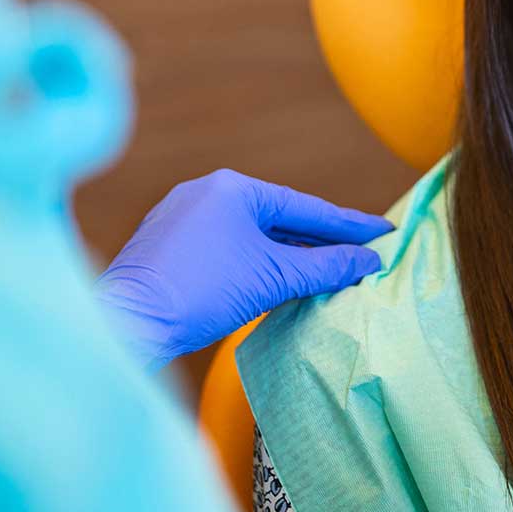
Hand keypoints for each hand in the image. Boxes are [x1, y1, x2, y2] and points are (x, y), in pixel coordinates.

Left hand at [95, 169, 391, 368]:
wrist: (127, 323)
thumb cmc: (201, 293)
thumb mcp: (274, 278)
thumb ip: (326, 266)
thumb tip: (368, 261)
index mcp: (233, 188)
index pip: (306, 207)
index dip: (350, 224)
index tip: (385, 231)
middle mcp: (206, 192)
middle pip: (280, 219)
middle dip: (320, 240)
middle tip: (362, 252)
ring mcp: (182, 217)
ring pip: (251, 234)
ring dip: (289, 253)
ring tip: (327, 269)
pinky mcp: (167, 245)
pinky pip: (226, 246)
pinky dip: (256, 261)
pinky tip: (276, 279)